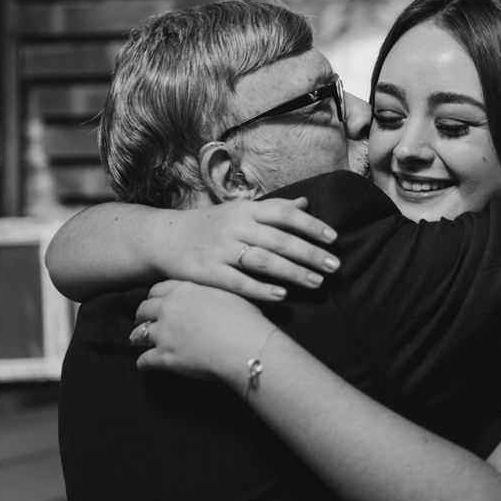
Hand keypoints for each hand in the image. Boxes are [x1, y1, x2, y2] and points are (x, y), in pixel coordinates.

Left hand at [130, 280, 274, 388]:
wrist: (246, 345)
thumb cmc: (246, 319)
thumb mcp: (230, 294)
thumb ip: (211, 293)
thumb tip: (213, 297)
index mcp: (185, 290)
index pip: (158, 289)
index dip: (156, 297)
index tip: (157, 302)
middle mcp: (169, 308)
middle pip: (144, 309)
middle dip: (142, 315)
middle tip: (144, 321)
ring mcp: (165, 333)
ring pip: (140, 334)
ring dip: (138, 338)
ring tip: (138, 341)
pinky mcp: (165, 357)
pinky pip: (144, 360)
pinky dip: (143, 363)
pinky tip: (145, 365)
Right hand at [149, 197, 339, 300]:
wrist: (165, 238)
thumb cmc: (211, 225)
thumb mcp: (240, 210)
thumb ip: (273, 208)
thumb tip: (306, 203)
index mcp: (246, 210)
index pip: (284, 213)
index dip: (310, 225)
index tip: (333, 238)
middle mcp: (236, 227)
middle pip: (279, 239)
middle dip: (309, 253)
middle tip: (334, 266)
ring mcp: (221, 249)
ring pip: (263, 261)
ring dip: (292, 272)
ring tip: (316, 283)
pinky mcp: (209, 272)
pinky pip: (239, 282)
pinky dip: (261, 290)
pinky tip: (282, 296)